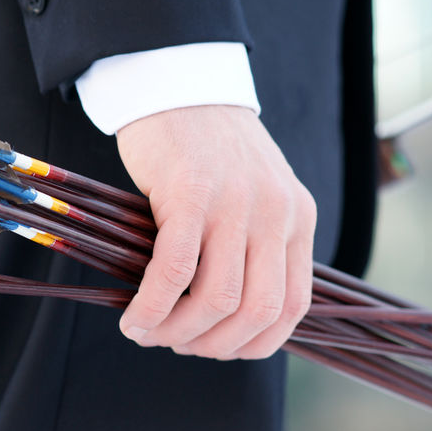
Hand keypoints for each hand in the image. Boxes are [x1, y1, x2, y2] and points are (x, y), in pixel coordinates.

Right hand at [115, 105, 315, 359]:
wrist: (178, 82)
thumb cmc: (205, 148)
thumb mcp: (251, 196)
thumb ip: (251, 246)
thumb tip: (224, 318)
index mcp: (297, 218)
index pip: (293, 307)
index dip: (254, 343)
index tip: (217, 348)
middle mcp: (276, 214)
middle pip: (257, 312)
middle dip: (214, 346)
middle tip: (178, 344)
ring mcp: (237, 204)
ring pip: (219, 299)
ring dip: (179, 331)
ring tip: (148, 332)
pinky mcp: (192, 194)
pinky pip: (176, 272)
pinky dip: (152, 307)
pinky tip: (134, 317)